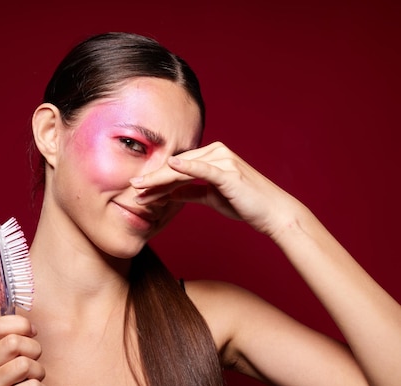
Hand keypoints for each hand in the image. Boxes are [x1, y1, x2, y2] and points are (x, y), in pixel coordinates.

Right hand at [0, 315, 48, 385]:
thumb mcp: (16, 359)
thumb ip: (16, 339)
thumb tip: (27, 322)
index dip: (20, 325)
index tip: (32, 333)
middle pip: (13, 342)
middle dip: (34, 349)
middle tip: (34, 361)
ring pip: (24, 364)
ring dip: (39, 373)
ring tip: (34, 381)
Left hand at [130, 141, 303, 237]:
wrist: (272, 213)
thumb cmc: (245, 204)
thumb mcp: (212, 197)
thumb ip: (191, 192)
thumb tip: (169, 193)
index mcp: (212, 157)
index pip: (177, 168)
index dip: (156, 179)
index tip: (138, 189)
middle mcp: (216, 153)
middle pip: (177, 166)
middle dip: (153, 178)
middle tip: (132, 186)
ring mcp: (223, 161)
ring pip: (184, 168)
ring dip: (160, 178)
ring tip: (141, 187)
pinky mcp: (229, 172)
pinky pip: (204, 168)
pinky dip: (187, 166)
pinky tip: (171, 165)